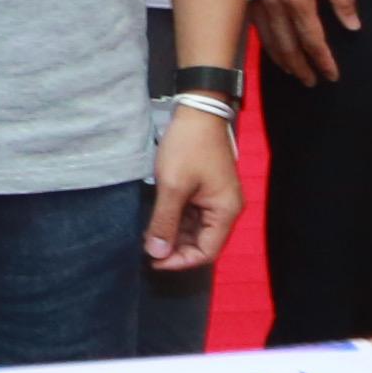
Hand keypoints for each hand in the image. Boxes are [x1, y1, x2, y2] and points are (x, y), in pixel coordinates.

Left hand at [147, 107, 242, 269]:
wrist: (197, 111)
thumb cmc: (188, 147)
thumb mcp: (172, 186)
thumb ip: (165, 221)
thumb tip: (157, 253)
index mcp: (225, 211)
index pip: (207, 251)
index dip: (180, 261)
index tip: (154, 261)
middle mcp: (225, 209)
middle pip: (202, 242)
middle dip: (175, 249)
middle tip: (146, 249)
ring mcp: (215, 199)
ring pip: (194, 229)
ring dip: (173, 235)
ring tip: (148, 236)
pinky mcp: (205, 190)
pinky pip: (191, 214)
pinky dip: (174, 220)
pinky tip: (155, 220)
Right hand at [256, 0, 355, 83]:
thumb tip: (353, 26)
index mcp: (299, 0)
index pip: (313, 40)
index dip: (323, 61)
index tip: (332, 75)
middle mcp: (275, 7)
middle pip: (288, 47)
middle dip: (302, 67)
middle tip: (311, 82)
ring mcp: (257, 2)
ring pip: (269, 41)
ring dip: (282, 60)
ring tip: (294, 72)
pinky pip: (255, 28)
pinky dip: (266, 44)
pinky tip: (272, 49)